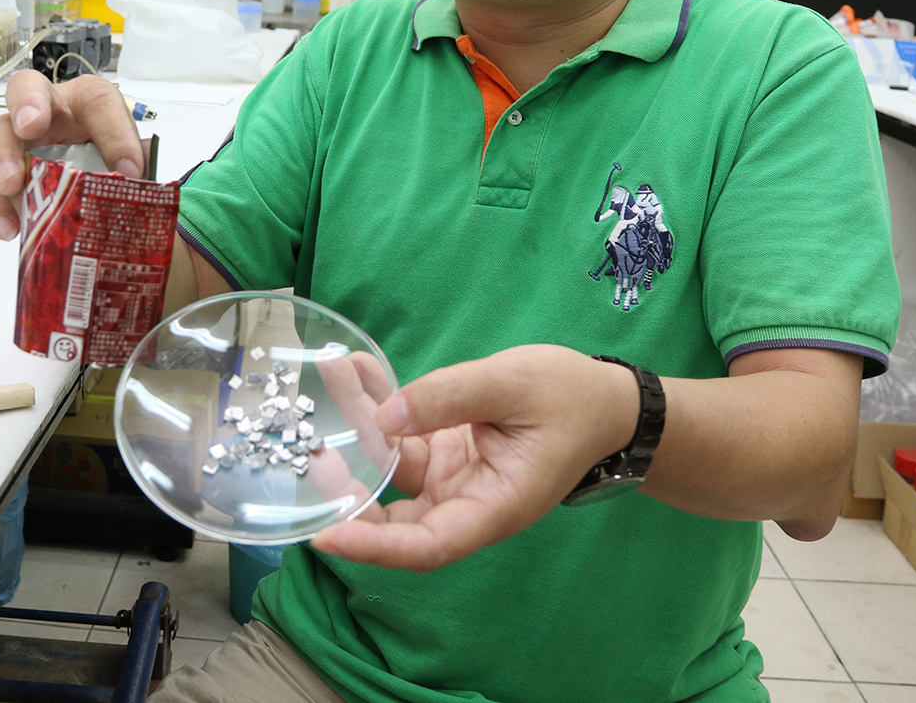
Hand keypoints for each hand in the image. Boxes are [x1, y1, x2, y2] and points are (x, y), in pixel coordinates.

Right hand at [0, 69, 145, 239]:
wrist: (89, 182)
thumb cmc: (107, 162)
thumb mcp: (129, 164)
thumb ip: (138, 173)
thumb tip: (146, 196)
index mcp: (86, 101)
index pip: (100, 100)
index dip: (114, 132)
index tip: (130, 170)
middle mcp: (47, 109)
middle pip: (27, 88)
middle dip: (28, 104)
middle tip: (30, 128)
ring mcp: (18, 137)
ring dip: (1, 158)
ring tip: (10, 185)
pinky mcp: (0, 170)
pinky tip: (9, 227)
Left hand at [310, 345, 638, 571]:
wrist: (602, 400)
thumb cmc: (570, 399)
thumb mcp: (511, 385)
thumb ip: (448, 398)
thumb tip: (386, 417)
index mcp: (492, 508)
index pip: (426, 545)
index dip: (374, 546)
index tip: (326, 536)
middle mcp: (465, 503)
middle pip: (395, 515)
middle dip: (349, 485)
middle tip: (313, 448)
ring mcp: (451, 479)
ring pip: (390, 468)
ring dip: (357, 427)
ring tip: (332, 374)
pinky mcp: (443, 453)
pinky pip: (400, 438)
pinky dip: (378, 406)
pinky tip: (355, 370)